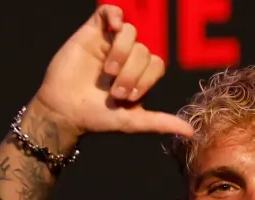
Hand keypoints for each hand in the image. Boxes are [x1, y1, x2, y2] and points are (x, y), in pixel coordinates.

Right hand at [33, 4, 193, 141]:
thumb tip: (190, 132)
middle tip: (115, 91)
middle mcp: (128, 56)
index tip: (129, 96)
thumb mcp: (132, 122)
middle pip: (144, 50)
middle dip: (132, 73)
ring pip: (130, 33)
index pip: (157, 64)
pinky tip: (113, 26)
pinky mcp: (92, 33)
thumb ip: (160, 122)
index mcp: (140, 74)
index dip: (146, 78)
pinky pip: (108, 12)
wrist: (64, 112)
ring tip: (107, 72)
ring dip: (122, 52)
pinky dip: (114, 14)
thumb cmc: (97, 117)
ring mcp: (110, 43)